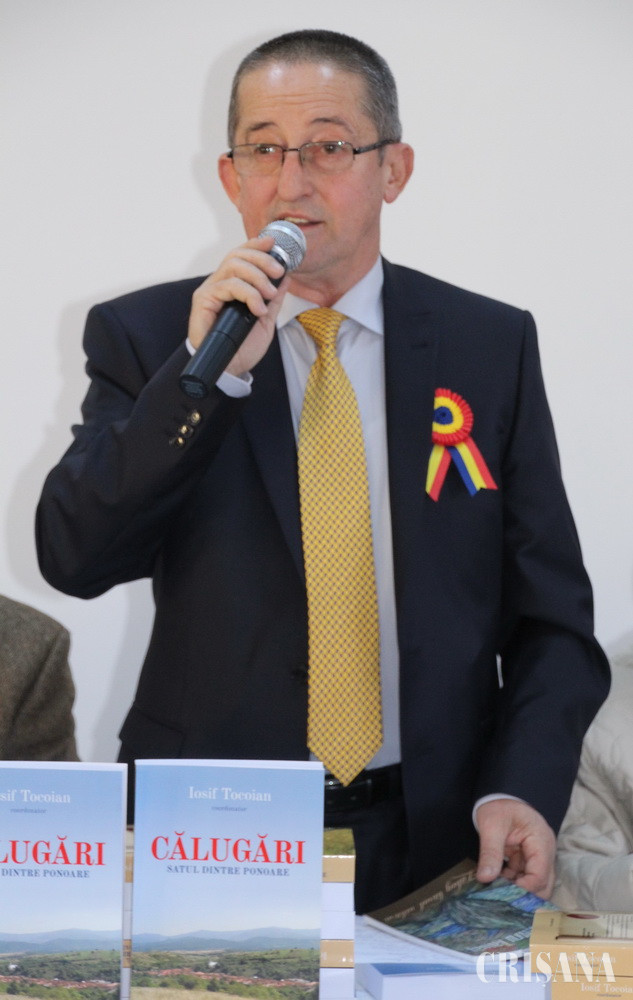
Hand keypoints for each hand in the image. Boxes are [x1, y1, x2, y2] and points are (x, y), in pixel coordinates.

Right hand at [188, 236, 288, 376]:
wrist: (229, 370)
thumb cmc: (241, 348)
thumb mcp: (265, 321)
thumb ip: (273, 300)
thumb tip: (286, 279)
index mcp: (232, 286)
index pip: (241, 256)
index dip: (256, 245)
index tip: (273, 243)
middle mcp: (218, 284)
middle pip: (237, 255)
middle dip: (262, 259)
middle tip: (278, 272)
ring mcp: (210, 291)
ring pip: (233, 267)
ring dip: (257, 277)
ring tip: (269, 295)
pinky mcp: (203, 301)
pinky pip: (227, 286)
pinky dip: (247, 294)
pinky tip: (257, 309)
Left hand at [475, 798, 555, 897]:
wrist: (498, 796)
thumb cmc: (498, 806)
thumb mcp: (491, 826)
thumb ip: (490, 852)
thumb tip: (485, 878)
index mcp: (541, 840)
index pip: (539, 874)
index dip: (525, 889)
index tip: (505, 895)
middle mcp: (544, 851)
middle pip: (543, 884)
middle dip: (525, 895)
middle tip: (503, 901)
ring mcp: (537, 856)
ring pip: (535, 884)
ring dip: (518, 890)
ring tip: (497, 894)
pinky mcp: (527, 859)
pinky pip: (524, 877)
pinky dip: (512, 883)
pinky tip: (496, 885)